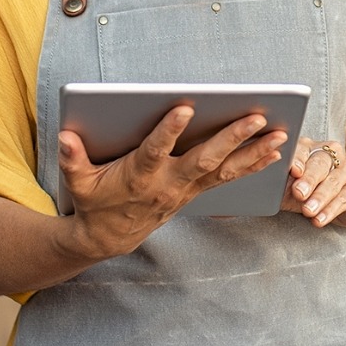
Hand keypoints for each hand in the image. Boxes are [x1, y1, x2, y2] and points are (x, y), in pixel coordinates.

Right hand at [58, 105, 287, 258]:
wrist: (109, 238)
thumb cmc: (95, 201)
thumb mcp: (78, 182)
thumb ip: (73, 159)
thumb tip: (65, 136)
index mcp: (140, 175)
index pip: (155, 150)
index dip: (168, 131)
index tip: (185, 107)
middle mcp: (169, 183)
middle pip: (204, 158)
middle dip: (232, 137)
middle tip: (256, 117)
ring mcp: (187, 189)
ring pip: (225, 169)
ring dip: (254, 152)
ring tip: (280, 134)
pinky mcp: (196, 191)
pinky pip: (229, 177)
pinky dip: (253, 164)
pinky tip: (274, 151)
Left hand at [280, 138, 345, 228]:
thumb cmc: (311, 190)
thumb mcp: (293, 186)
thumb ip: (282, 183)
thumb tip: (264, 187)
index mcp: (311, 147)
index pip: (303, 149)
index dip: (298, 159)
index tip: (293, 171)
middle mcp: (331, 154)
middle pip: (320, 164)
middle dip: (309, 179)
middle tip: (299, 193)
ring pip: (333, 182)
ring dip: (319, 197)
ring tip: (308, 211)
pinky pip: (343, 199)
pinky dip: (330, 210)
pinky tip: (320, 219)